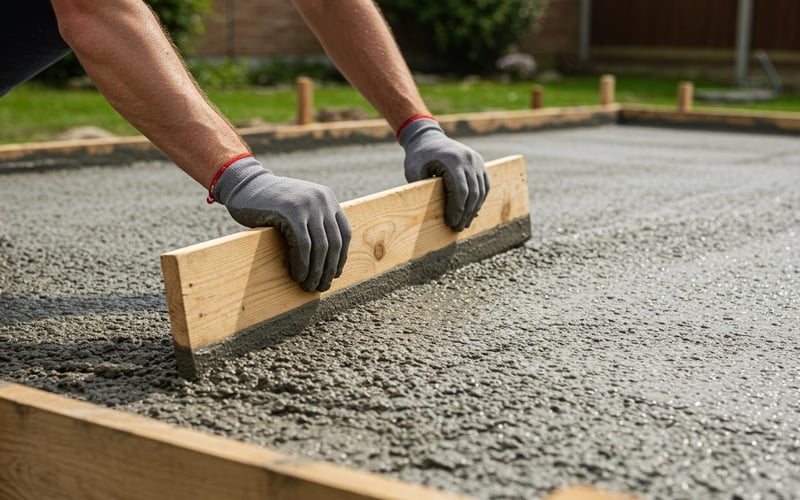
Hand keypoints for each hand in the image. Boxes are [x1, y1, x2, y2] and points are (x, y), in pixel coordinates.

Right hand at [212, 156, 350, 291]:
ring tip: (308, 285)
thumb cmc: (271, 203)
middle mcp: (321, 199)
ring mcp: (307, 204)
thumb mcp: (300, 207)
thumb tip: (327, 260)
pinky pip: (303, 245)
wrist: (245, 185)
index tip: (334, 274)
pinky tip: (297, 275)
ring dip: (316, 271)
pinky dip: (302, 264)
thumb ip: (315, 222)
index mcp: (327, 198)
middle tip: (321, 286)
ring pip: (320, 247)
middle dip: (329, 269)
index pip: (345, 233)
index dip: (341, 257)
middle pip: (335, 243)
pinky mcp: (290, 212)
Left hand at [399, 118, 488, 230]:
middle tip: (458, 228)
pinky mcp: (479, 162)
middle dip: (466, 213)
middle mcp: (468, 159)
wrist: (428, 136)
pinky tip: (472, 211)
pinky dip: (479, 199)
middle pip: (473, 193)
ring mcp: (476, 160)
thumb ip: (422, 188)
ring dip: (474, 208)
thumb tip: (429, 212)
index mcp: (452, 160)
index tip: (451, 222)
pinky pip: (484, 184)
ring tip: (465, 222)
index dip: (457, 209)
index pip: (460, 191)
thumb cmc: (418, 156)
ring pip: (481, 190)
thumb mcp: (413, 171)